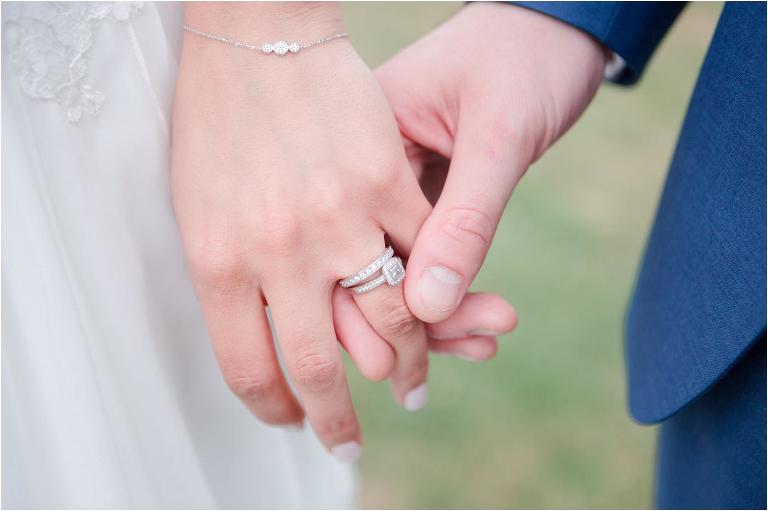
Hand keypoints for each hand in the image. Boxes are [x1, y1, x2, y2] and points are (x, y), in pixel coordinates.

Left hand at [171, 3, 515, 458]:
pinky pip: (424, 256)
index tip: (291, 420)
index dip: (275, 409)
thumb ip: (234, 281)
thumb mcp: (198, 208)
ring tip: (412, 386)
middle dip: (340, 419)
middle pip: (322, 366)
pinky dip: (436, 293)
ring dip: (409, 364)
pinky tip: (436, 316)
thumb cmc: (221, 118)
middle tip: (349, 441)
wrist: (258, 37)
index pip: (250, 369)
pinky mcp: (387, 184)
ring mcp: (340, 220)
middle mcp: (281, 253)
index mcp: (219, 262)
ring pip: (391, 322)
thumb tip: (266, 339)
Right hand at [376, 3, 606, 321]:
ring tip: (493, 332)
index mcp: (361, 139)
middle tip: (482, 340)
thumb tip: (427, 307)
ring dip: (439, 312)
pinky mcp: (419, 196)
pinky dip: (450, 291)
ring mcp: (389, 185)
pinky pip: (422, 257)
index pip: (353, 242)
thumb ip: (465, 220)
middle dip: (417, 319)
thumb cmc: (524, 59)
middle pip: (365, 268)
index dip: (380, 308)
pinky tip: (483, 320)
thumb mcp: (500, 134)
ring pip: (394, 271)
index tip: (417, 357)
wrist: (551, 24)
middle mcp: (363, 169)